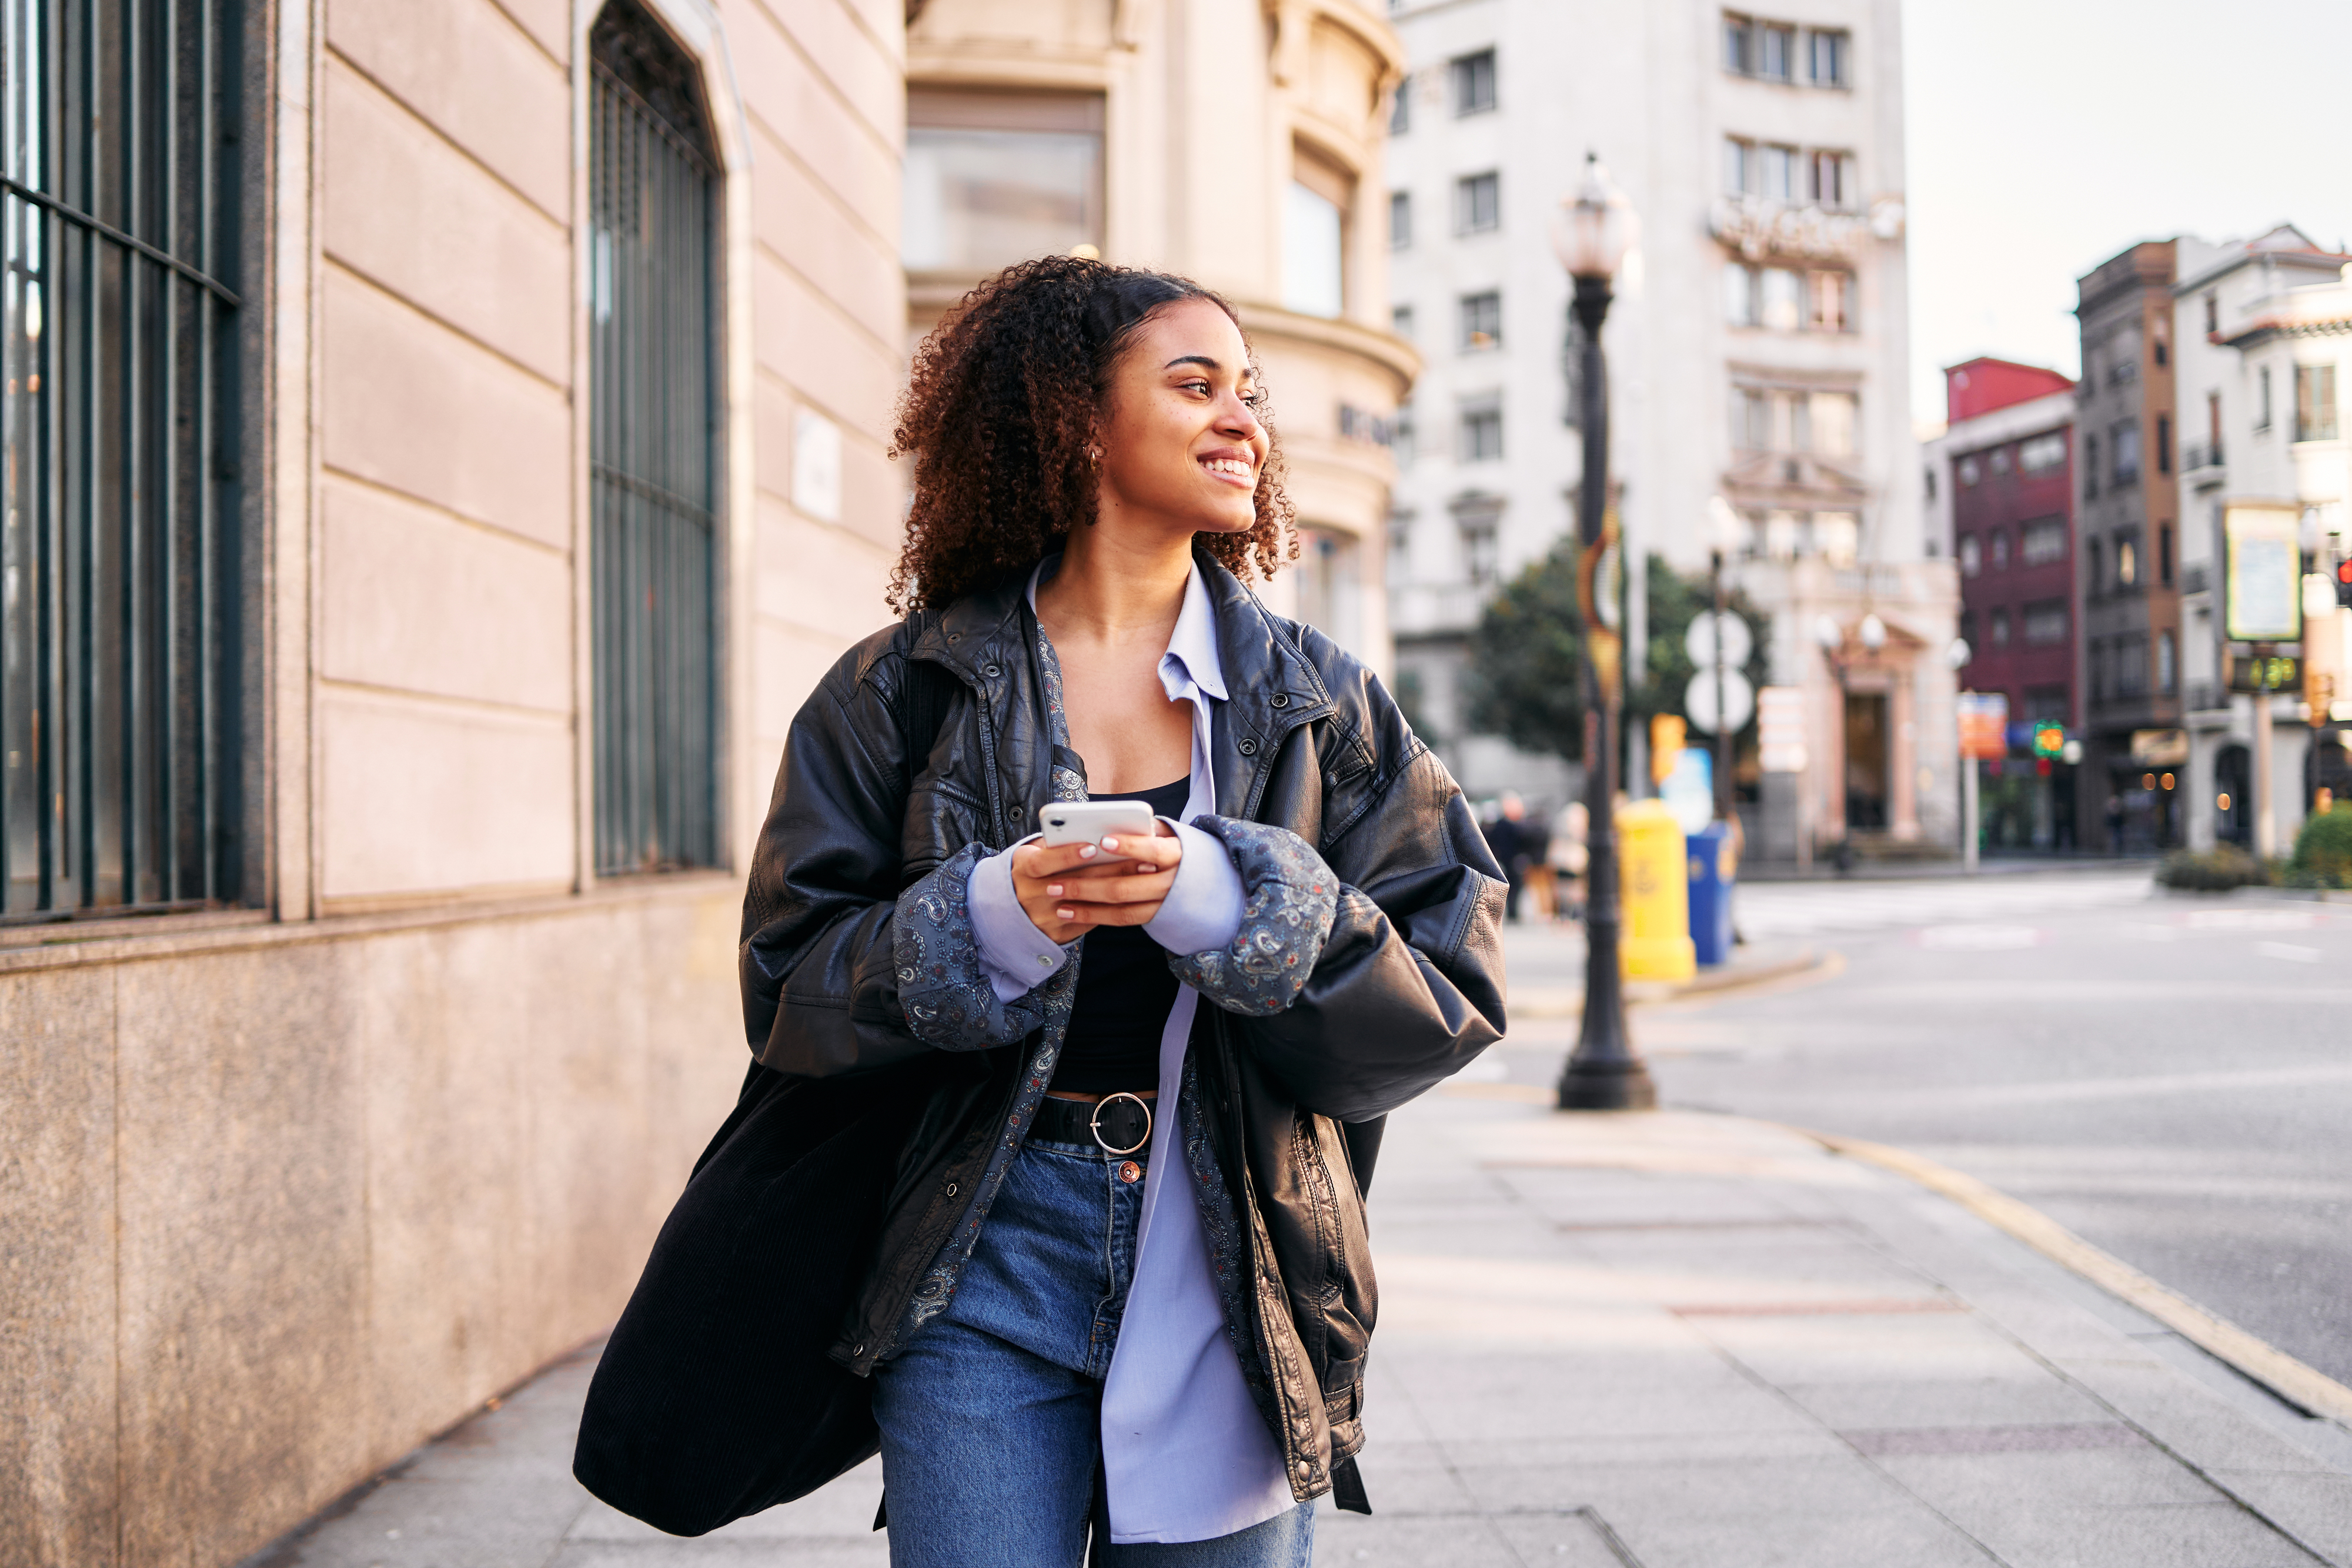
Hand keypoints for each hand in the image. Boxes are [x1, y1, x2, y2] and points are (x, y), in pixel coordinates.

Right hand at [1011, 822, 1181, 942]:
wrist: (1012, 909)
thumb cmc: (1035, 868)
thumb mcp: (1036, 852)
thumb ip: (1057, 842)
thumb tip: (1097, 830)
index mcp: (1023, 870)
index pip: (1044, 862)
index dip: (1067, 855)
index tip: (1092, 846)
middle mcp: (1031, 896)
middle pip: (1072, 884)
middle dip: (1109, 870)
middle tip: (1141, 858)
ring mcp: (1044, 919)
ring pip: (1086, 905)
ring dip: (1118, 889)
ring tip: (1144, 873)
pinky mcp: (1057, 935)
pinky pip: (1089, 921)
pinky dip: (1112, 906)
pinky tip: (1135, 894)